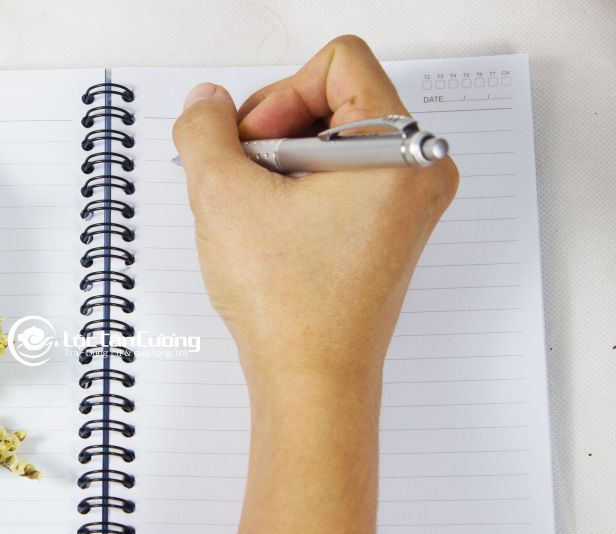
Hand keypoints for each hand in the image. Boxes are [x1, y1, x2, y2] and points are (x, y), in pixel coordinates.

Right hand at [172, 35, 458, 389]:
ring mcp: (405, 202)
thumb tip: (206, 106)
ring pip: (330, 138)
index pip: (338, 62)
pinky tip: (274, 231)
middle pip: (334, 97)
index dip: (280, 95)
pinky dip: (296, 189)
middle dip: (276, 132)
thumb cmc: (290, 308)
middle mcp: (418, 169)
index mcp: (400, 149)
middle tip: (253, 184)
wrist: (313, 383)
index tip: (258, 150)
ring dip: (280, 164)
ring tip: (261, 215)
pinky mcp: (386, 227)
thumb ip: (204, 130)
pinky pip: (337, 175)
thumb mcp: (222, 197)